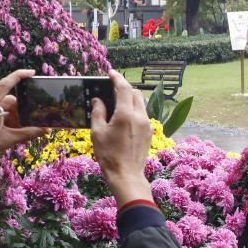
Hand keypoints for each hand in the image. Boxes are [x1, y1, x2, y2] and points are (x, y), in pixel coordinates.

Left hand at [0, 69, 47, 153]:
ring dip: (17, 118)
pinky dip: (12, 122)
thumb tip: (47, 130)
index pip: (6, 84)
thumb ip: (28, 133)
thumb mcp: (9, 138)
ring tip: (22, 131)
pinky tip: (15, 132)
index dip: (19, 76)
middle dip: (23, 110)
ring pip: (9, 109)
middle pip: (12, 101)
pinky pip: (4, 116)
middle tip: (32, 120)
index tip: (32, 72)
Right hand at [91, 69, 152, 204]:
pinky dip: (134, 109)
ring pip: (140, 103)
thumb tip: (97, 100)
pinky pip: (143, 114)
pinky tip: (124, 116)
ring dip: (130, 98)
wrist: (126, 175)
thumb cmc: (109, 155)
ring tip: (117, 102)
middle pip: (135, 93)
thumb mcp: (98, 132)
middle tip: (112, 88)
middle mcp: (140, 116)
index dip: (117, 78)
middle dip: (124, 88)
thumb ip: (98, 112)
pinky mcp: (149, 132)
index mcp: (126, 114)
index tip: (110, 73)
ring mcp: (147, 124)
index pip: (124, 88)